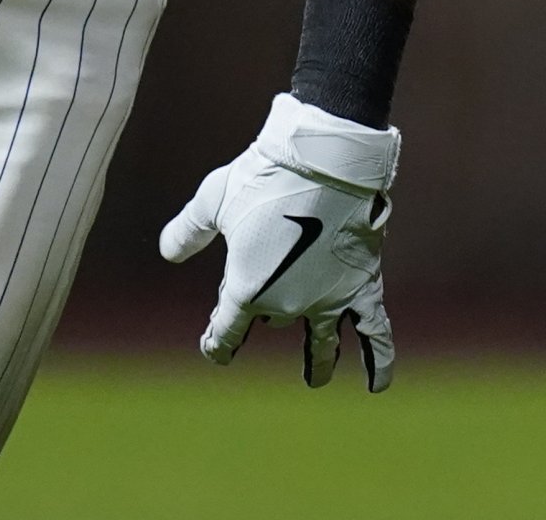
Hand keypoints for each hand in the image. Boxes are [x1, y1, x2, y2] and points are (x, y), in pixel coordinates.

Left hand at [159, 93, 398, 390]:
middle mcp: (287, 305)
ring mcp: (327, 300)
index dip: (217, 343)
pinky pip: (374, 333)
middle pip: (272, 319)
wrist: (322, 161)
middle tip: (261, 306)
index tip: (215, 350)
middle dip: (263, 312)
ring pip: (322, 343)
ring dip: (318, 363)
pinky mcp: (362, 286)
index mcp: (246, 290)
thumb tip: (167, 252)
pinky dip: (378, 361)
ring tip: (316, 378)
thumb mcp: (213, 200)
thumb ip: (188, 231)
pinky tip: (378, 385)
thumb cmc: (262, 177)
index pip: (225, 333)